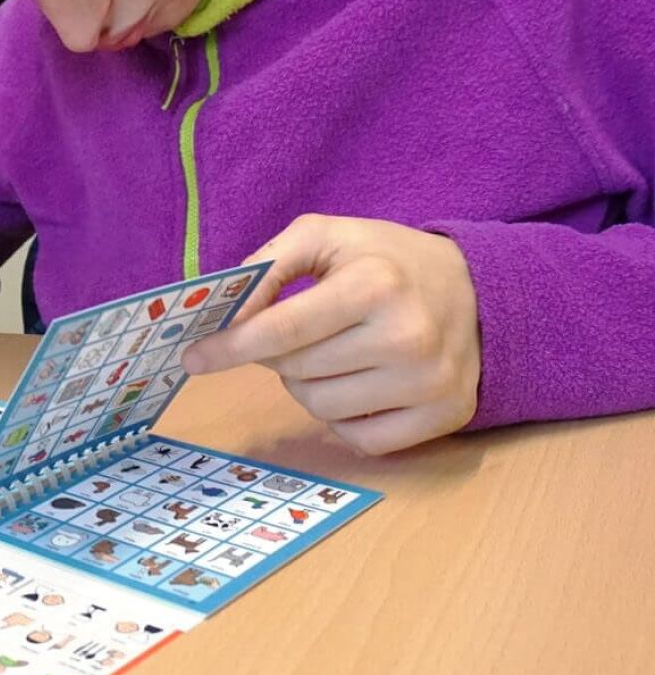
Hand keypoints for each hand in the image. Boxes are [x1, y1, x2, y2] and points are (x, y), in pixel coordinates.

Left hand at [181, 214, 480, 453]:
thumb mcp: (326, 236)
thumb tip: (224, 314)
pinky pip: (360, 438)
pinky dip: (342, 417)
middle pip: (296, 371)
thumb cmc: (386, 259)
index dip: (230, 347)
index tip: (194, 358)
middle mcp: (407, 337)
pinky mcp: (446, 416)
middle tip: (293, 334)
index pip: (282, 330)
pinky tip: (357, 383)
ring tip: (329, 354)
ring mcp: (430, 382)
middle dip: (277, 355)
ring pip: (321, 408)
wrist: (479, 289)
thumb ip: (267, 265)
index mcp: (374, 285)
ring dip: (306, 385)